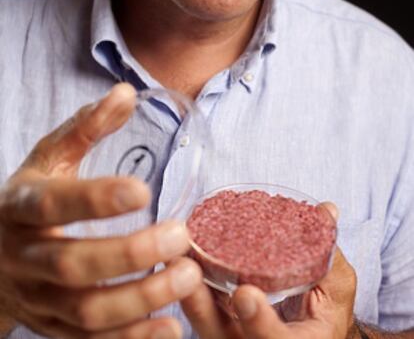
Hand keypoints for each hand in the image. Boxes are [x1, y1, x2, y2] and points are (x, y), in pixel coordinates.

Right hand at [0, 83, 201, 338]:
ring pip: (84, 311)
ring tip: (187, 277)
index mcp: (22, 206)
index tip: (143, 191)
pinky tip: (170, 326)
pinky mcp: (52, 328)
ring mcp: (37, 298)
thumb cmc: (32, 198)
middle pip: (71, 264)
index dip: (94, 199)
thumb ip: (86, 126)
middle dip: (129, 254)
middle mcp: (25, 256)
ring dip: (138, 299)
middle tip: (180, 237)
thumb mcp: (50, 157)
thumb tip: (126, 93)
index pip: (52, 204)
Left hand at [181, 204, 356, 338]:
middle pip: (222, 334)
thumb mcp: (335, 292)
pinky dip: (185, 285)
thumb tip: (326, 211)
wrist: (307, 335)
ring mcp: (231, 338)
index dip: (259, 321)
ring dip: (185, 291)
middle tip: (186, 267)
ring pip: (202, 323)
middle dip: (200, 305)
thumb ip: (328, 255)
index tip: (246, 293)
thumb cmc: (323, 317)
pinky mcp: (217, 325)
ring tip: (173, 254)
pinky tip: (175, 255)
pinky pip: (197, 311)